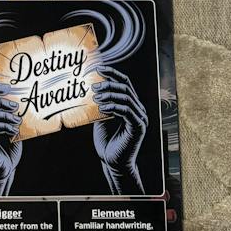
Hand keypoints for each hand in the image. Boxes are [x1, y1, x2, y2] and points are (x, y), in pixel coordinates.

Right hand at [0, 85, 21, 193]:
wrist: (3, 170)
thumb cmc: (7, 150)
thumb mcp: (10, 128)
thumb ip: (10, 115)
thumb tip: (19, 100)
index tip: (9, 87)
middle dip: (2, 101)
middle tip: (16, 107)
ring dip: (6, 115)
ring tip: (18, 121)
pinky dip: (4, 126)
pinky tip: (13, 131)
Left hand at [92, 64, 147, 193]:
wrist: (112, 162)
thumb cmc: (107, 141)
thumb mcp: (101, 118)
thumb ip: (100, 104)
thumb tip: (89, 88)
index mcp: (131, 104)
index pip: (124, 82)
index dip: (112, 73)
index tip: (98, 67)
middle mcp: (138, 109)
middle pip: (125, 87)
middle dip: (109, 83)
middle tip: (93, 85)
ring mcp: (140, 118)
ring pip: (126, 98)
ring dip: (109, 94)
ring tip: (95, 97)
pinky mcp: (138, 127)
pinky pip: (127, 111)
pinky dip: (113, 107)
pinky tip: (101, 108)